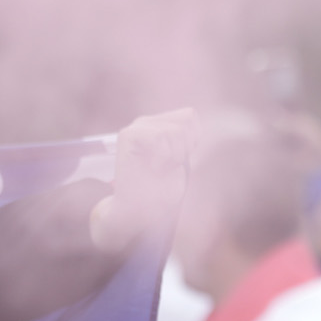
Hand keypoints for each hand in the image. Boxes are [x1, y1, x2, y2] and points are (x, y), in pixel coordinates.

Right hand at [90, 109, 195, 253]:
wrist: (141, 208)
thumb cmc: (161, 189)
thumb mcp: (181, 157)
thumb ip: (184, 135)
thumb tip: (191, 112)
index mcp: (159, 125)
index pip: (190, 115)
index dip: (194, 138)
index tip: (180, 158)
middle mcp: (145, 123)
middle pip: (186, 119)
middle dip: (185, 147)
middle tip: (168, 164)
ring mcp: (136, 128)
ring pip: (175, 130)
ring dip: (175, 155)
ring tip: (160, 167)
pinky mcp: (127, 135)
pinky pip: (159, 136)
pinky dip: (164, 156)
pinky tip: (153, 167)